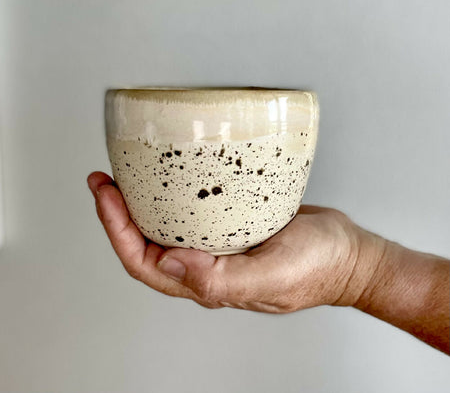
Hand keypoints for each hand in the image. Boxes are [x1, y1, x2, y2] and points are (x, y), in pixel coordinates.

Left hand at [87, 171, 384, 312]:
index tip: (105, 194)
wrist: (348, 252)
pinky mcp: (232, 225)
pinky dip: (172, 195)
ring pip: (166, 227)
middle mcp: (207, 264)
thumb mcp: (272, 276)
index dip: (116, 231)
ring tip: (126, 174)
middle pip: (145, 243)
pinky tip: (170, 176)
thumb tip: (166, 265)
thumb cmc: (317, 266)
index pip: (144, 263)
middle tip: (105, 179)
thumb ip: (220, 280)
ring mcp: (218, 245)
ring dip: (141, 203)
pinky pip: (191, 213)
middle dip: (118, 213)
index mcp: (208, 282)